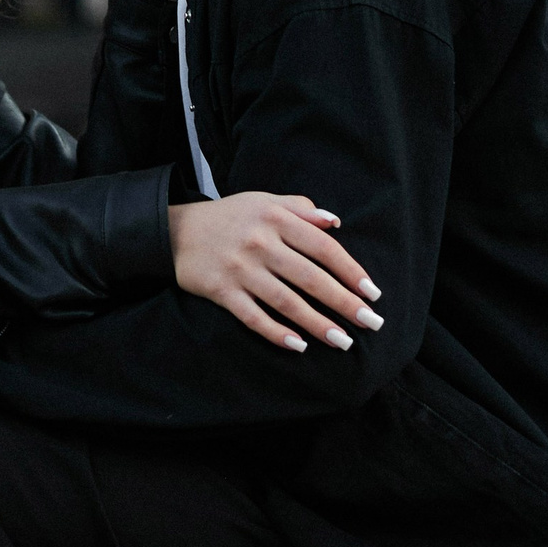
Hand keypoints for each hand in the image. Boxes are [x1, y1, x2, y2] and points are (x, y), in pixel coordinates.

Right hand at [169, 192, 384, 352]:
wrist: (176, 231)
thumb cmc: (230, 216)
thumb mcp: (264, 201)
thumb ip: (300, 209)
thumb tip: (334, 222)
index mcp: (275, 219)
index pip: (323, 248)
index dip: (350, 271)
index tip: (371, 292)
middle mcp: (260, 243)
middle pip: (310, 278)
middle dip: (344, 303)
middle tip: (370, 323)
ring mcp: (240, 269)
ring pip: (286, 302)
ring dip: (317, 324)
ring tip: (343, 341)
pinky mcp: (220, 291)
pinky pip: (253, 317)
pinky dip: (276, 333)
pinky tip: (299, 345)